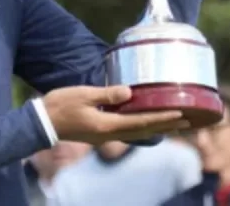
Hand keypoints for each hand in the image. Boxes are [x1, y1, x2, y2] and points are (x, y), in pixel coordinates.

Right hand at [42, 85, 189, 144]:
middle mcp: (109, 134)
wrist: (42, 122)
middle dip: (166, 126)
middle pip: (144, 131)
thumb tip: (129, 92)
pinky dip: (142, 128)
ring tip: (173, 124)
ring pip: (137, 134)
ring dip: (156, 129)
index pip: (141, 122)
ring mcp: (104, 137)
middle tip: (188, 122)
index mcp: (107, 125)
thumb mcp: (83, 95)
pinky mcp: (99, 133)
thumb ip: (107, 95)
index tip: (181, 114)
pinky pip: (127, 132)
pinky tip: (146, 124)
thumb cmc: (60, 105)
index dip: (162, 118)